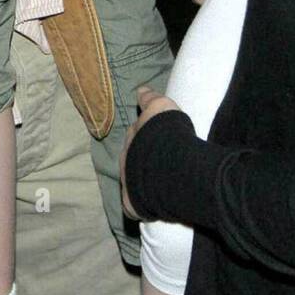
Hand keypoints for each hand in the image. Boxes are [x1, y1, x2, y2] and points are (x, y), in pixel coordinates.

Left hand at [120, 84, 182, 219]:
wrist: (168, 166)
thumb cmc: (167, 133)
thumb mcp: (162, 106)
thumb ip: (149, 99)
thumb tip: (140, 89)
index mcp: (134, 133)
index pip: (135, 130)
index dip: (142, 131)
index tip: (148, 135)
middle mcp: (127, 154)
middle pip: (133, 153)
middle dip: (142, 154)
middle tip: (159, 157)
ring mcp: (128, 178)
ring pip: (133, 177)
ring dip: (142, 177)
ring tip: (159, 180)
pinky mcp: (132, 202)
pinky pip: (135, 203)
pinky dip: (141, 203)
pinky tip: (151, 205)